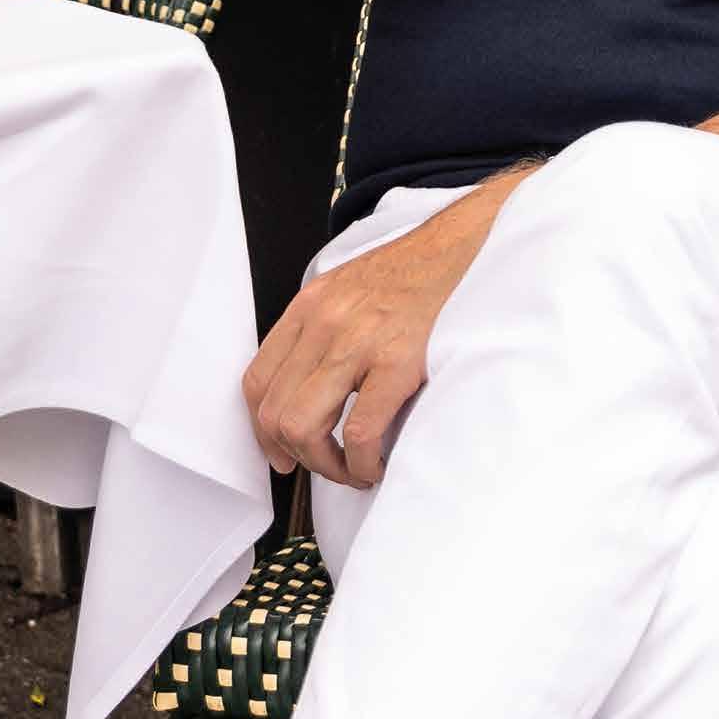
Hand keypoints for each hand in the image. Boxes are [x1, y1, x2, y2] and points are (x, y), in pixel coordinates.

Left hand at [242, 175, 523, 486]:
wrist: (460, 251)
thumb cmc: (412, 275)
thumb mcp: (346, 291)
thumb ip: (320, 331)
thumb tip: (306, 387)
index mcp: (309, 308)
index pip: (258, 381)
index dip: (262, 429)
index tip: (278, 451)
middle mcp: (324, 325)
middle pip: (276, 412)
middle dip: (295, 455)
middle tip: (322, 464)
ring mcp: (357, 343)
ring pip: (304, 427)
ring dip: (325, 465)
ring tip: (350, 468)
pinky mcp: (396, 362)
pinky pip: (359, 432)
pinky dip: (361, 462)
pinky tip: (375, 463)